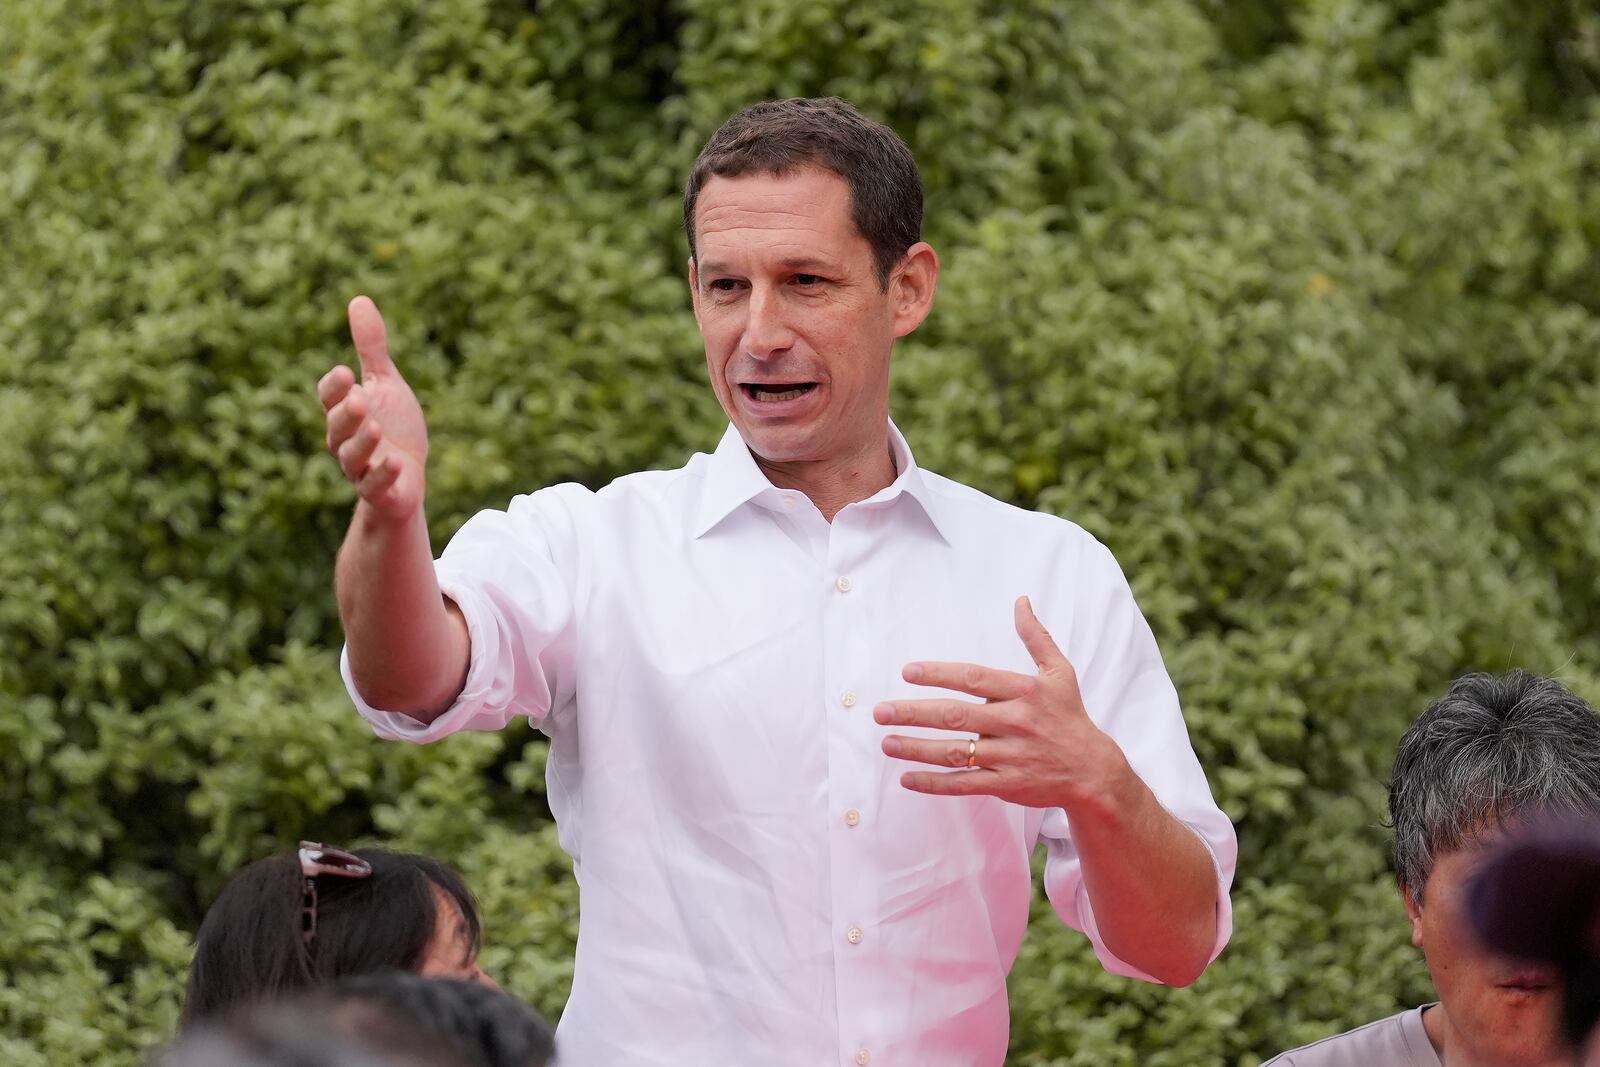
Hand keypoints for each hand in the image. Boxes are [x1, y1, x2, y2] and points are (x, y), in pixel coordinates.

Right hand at [317, 296, 429, 520]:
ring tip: (375, 427)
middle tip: (360, 399)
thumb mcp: (385, 383)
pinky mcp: (380, 492)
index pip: (329, 397)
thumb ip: (371, 347)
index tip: (345, 372)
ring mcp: (361, 469)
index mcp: (344, 412)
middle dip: (346, 414)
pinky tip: (394, 461)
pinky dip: (382, 475)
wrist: (409, 477)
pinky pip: (374, 486)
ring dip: (362, 443)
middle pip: (337, 428)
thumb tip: (358, 299)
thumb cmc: (394, 427)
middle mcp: (345, 441)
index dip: (334, 387)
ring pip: (351, 458)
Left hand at [875, 596, 1133, 809]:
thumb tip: (1021, 601)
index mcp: (1024, 691)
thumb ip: (1036, 637)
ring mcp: (1010, 756)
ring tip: (887, 742)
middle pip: (957, 716)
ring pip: (956, 752)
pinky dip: (934, 783)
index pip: (974, 679)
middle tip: (881, 711)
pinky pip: (965, 784)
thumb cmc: (1069, 716)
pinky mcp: (1007, 784)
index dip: (940, 674)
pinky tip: (907, 779)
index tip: (908, 672)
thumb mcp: (1060, 672)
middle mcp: (1015, 722)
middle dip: (915, 713)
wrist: (1093, 771)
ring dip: (917, 749)